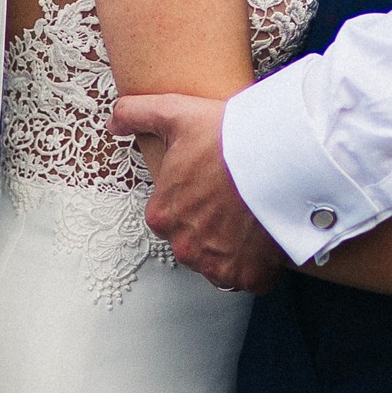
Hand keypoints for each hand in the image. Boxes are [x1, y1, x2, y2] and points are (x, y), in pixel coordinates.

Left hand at [110, 93, 284, 294]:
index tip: (210, 185)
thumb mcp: (173, 113)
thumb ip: (135, 115)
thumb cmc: (226, 136)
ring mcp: (217, 265)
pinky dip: (258, 264)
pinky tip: (264, 237)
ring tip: (250, 217)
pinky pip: (251, 278)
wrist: (278, 154)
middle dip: (210, 227)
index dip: (191, 199)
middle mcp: (184, 247)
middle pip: (194, 242)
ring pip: (220, 263)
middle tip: (232, 199)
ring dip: (232, 248)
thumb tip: (113, 124)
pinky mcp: (249, 276)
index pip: (168, 216)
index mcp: (162, 215)